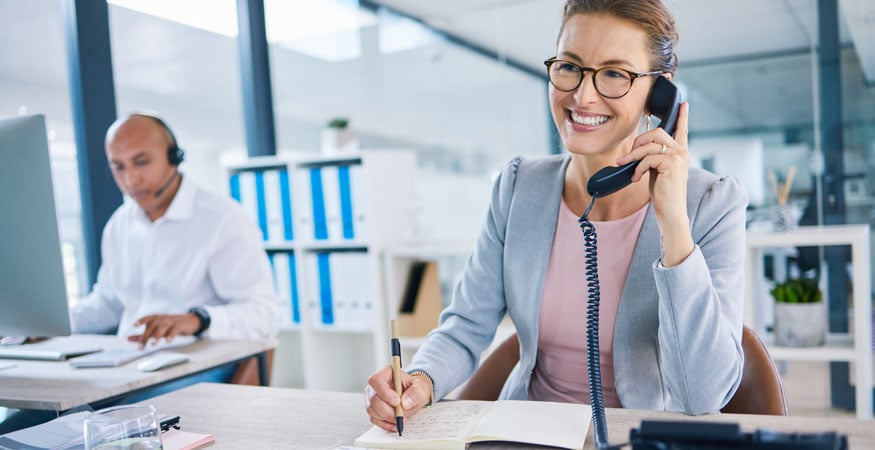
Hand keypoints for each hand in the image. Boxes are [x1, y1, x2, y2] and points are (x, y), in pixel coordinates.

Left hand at [127, 313, 199, 348]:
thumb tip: (128, 338)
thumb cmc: (170, 326)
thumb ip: (143, 334)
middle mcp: (163, 318)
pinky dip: (171, 335)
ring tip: (153, 344)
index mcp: (157, 318)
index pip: (148, 318)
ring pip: (163, 327)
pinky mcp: (179, 325)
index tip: (134, 325)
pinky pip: (174, 330)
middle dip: (146, 336)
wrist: (189, 321)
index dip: (141, 321)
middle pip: (153, 325)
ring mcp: (172, 321)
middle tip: (141, 347)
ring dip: (157, 336)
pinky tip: (168, 341)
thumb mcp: (157, 329)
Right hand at [365, 365, 431, 431]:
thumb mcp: (420, 388)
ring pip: (372, 410)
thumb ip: (415, 393)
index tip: (397, 402)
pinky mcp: (372, 410)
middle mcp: (375, 385)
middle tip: (401, 415)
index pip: (376, 380)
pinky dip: (385, 424)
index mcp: (386, 373)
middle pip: (373, 398)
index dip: (384, 392)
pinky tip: (396, 424)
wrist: (413, 397)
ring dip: (387, 418)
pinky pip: (374, 419)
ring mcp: (371, 397)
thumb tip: (405, 402)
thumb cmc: (415, 389)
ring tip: (401, 418)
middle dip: (387, 410)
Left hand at [617, 102, 693, 265]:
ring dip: (632, 156)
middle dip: (638, 142)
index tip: (683, 103)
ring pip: (649, 145)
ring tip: (625, 166)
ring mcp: (678, 157)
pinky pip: (647, 157)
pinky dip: (637, 167)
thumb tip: (637, 149)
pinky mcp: (672, 164)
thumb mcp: (656, 171)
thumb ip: (652, 157)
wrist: (670, 213)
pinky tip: (636, 178)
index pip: (682, 130)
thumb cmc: (663, 195)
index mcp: (680, 153)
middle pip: (657, 133)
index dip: (682, 116)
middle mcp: (682, 152)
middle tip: (628, 157)